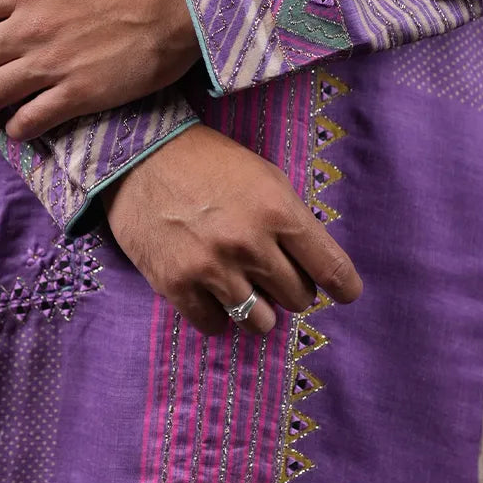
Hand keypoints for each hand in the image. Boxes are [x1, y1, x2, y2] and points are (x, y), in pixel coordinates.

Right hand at [102, 124, 361, 335]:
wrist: (138, 156)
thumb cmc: (206, 162)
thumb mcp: (263, 177)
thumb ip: (289, 220)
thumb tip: (312, 265)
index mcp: (278, 211)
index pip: (331, 268)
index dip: (344, 287)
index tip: (344, 293)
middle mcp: (249, 243)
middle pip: (298, 298)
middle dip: (290, 288)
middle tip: (271, 273)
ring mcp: (212, 268)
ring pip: (261, 322)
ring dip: (257, 309)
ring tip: (242, 288)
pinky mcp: (176, 285)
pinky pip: (214, 326)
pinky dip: (216, 314)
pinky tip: (209, 292)